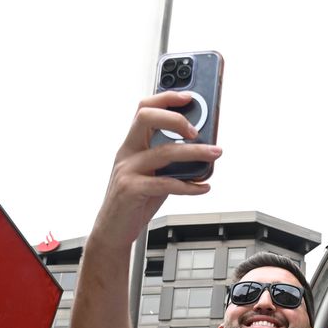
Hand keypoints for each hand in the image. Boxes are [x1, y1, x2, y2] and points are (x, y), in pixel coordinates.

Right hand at [92, 92, 222, 248]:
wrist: (113, 230)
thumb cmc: (134, 202)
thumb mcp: (152, 175)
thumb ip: (169, 160)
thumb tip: (202, 149)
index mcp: (131, 145)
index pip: (144, 109)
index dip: (166, 99)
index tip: (189, 97)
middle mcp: (126, 153)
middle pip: (146, 118)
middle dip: (175, 118)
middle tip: (198, 131)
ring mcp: (127, 171)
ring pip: (163, 152)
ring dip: (195, 152)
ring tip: (214, 154)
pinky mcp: (131, 190)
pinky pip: (166, 183)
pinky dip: (189, 185)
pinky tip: (203, 187)